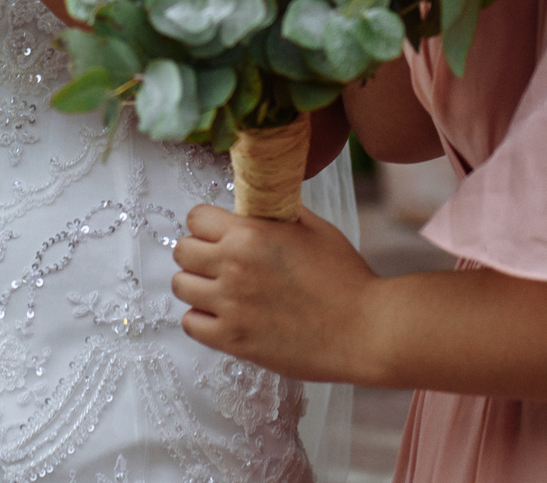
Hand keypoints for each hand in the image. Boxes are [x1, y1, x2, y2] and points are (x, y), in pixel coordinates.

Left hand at [171, 203, 382, 382]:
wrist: (364, 330)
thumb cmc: (346, 278)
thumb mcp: (315, 229)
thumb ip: (279, 213)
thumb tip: (258, 206)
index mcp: (250, 234)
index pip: (196, 218)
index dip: (208, 224)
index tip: (221, 234)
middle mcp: (232, 267)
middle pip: (182, 252)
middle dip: (199, 252)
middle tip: (219, 262)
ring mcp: (230, 306)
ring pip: (181, 287)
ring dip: (197, 285)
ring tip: (220, 289)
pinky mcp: (233, 340)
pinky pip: (191, 324)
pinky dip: (202, 319)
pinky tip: (224, 316)